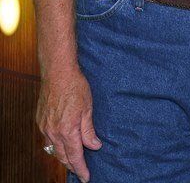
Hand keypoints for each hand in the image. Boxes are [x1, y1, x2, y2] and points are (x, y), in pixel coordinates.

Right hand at [37, 67, 101, 182]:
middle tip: (81, 170)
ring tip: (73, 159)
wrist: (58, 72)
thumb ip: (89, 130)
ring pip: (53, 149)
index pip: (75, 156)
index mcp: (67, 129)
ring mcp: (45, 127)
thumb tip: (94, 145)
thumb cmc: (75, 86)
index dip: (81, 168)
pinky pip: (48, 139)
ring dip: (63, 156)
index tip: (86, 177)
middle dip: (72, 165)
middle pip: (63, 156)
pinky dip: (55, 144)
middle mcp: (53, 132)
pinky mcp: (40, 120)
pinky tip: (62, 143)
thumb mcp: (88, 108)